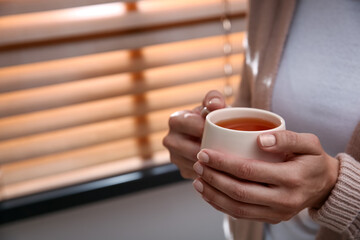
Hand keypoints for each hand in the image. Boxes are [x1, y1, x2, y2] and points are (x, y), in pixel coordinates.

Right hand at [162, 90, 225, 178]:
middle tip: (227, 149)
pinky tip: (222, 168)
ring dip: (211, 163)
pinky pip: (198, 174)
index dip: (207, 129)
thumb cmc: (214, 116)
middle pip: (190, 149)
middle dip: (210, 150)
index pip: (190, 126)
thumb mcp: (215, 103)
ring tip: (227, 159)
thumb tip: (214, 104)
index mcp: (175, 120)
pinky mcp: (183, 171)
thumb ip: (214, 98)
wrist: (213, 133)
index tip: (222, 131)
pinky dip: (211, 172)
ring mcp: (175, 158)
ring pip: (194, 164)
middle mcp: (170, 139)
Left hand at [192, 130, 339, 222]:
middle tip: (198, 164)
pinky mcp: (272, 218)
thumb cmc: (313, 159)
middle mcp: (284, 200)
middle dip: (213, 178)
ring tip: (197, 179)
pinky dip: (221, 205)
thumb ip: (287, 138)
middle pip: (239, 192)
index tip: (205, 152)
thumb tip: (260, 139)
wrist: (325, 185)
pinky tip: (209, 194)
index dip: (223, 162)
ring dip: (213, 194)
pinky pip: (241, 215)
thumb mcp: (309, 142)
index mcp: (292, 178)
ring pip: (237, 208)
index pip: (249, 171)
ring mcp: (277, 213)